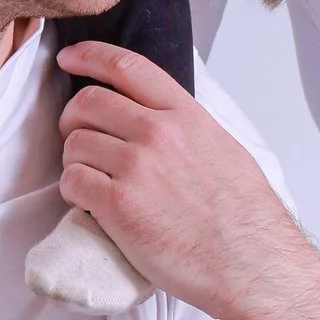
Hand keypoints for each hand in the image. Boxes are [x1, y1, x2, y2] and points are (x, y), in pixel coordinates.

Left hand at [55, 45, 319, 319]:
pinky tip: (92, 204)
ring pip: (74, 144)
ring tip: (93, 181)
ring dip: (75, 161)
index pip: (127, 66)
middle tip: (77, 138)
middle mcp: (159, 133)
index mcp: (186, 115)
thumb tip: (157, 118)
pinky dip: (74, 191)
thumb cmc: (243, 218)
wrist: (250, 264)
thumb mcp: (223, 149)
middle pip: (88, 102)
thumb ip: (186, 127)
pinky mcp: (118, 204)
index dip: (90, 56)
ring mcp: (136, 167)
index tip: (69, 59)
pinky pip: (72, 181)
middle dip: (73, 119)